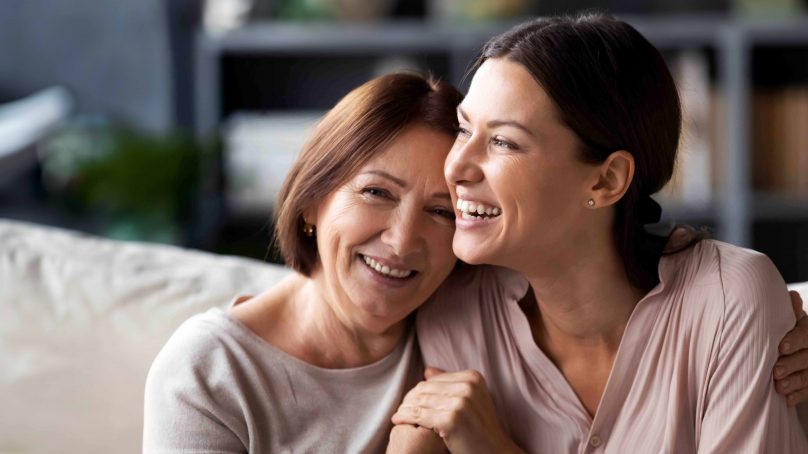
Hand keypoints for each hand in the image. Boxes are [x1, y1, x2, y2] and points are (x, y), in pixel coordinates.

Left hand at [391, 368, 523, 453]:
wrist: (495, 452)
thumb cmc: (480, 428)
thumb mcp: (470, 399)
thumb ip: (450, 383)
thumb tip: (427, 370)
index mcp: (473, 377)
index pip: (434, 380)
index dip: (419, 391)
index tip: (409, 401)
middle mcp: (468, 386)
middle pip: (426, 388)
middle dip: (409, 399)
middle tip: (400, 409)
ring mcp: (460, 402)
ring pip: (420, 401)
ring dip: (404, 408)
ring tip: (397, 415)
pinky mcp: (451, 419)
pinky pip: (418, 415)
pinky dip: (405, 418)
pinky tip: (397, 421)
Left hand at [774, 291, 807, 405]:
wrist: (786, 348)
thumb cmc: (782, 331)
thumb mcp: (786, 320)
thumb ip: (789, 312)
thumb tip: (792, 296)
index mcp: (806, 329)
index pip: (805, 334)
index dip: (795, 340)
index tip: (781, 347)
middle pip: (807, 357)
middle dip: (792, 364)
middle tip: (775, 371)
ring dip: (794, 382)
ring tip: (779, 387)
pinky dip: (799, 395)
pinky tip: (787, 399)